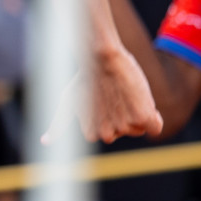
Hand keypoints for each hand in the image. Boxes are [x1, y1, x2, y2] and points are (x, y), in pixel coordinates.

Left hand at [44, 43, 162, 144]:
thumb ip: (58, 124)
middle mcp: (108, 135)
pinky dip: (154, 115)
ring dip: (138, 111)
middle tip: (116, 94)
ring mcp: (125, 127)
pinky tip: (140, 99)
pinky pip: (156, 126)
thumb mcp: (68, 101)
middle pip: (129, 130)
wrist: (101, 58)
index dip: (113, 113)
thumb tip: (44, 142)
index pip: (114, 131)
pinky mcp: (142, 117)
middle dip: (126, 113)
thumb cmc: (85, 77)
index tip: (105, 99)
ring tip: (125, 93)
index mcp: (92, 134)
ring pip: (141, 126)